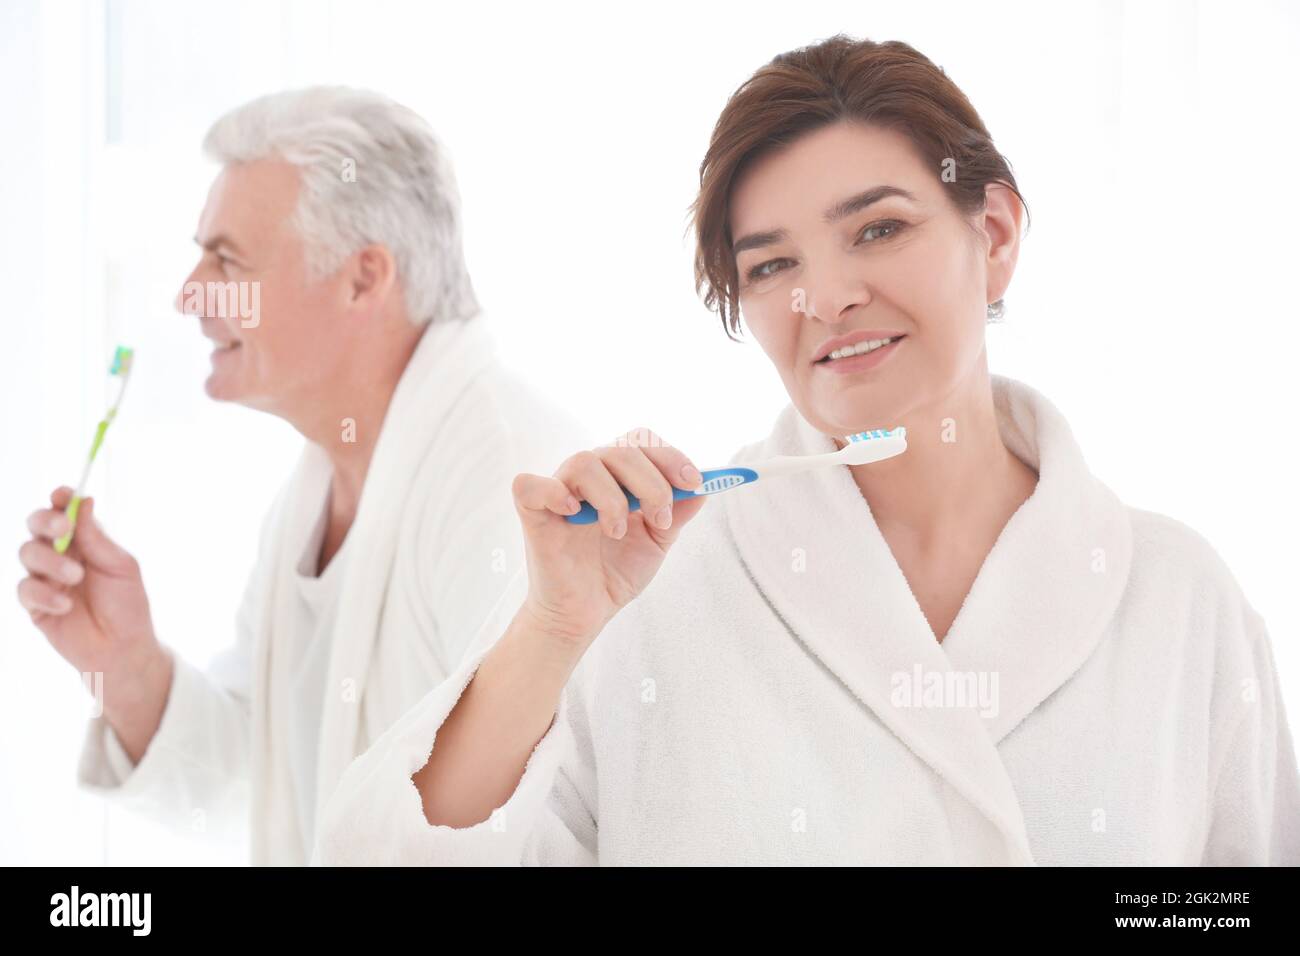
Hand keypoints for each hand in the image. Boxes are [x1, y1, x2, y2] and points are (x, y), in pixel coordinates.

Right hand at [17, 487, 169, 728]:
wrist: (123, 648)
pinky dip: (44, 594)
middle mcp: (60, 554)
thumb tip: (86, 501)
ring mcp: (45, 578)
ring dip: (50, 561)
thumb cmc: (128, 605)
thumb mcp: (121, 567)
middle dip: (45, 520)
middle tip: (62, 528)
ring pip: (27, 552)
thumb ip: (98, 538)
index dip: (60, 499)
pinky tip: (66, 605)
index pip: (64, 511)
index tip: (63, 494)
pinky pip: (25, 588)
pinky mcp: (34, 604)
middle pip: (36, 524)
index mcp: (84, 540)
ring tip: (76, 578)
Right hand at [510, 428, 707, 651]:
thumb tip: (704, 486)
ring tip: (617, 532)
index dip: (669, 456)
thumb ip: (678, 513)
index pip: (641, 443)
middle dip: (651, 482)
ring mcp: (559, 491)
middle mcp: (589, 477)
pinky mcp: (532, 512)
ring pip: (584, 462)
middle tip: (659, 519)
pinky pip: (530, 485)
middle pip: (619, 449)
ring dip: (611, 497)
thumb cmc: (615, 573)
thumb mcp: (657, 542)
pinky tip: (573, 514)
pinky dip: (553, 492)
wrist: (585, 612)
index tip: (693, 482)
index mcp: (618, 477)